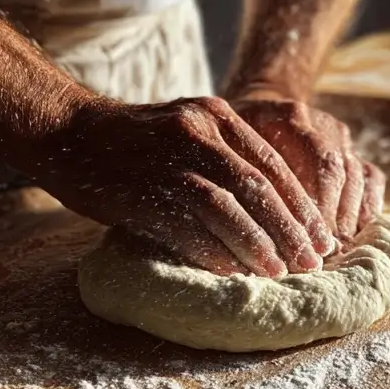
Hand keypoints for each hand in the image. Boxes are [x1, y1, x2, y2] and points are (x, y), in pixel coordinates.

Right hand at [38, 95, 335, 277]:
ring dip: (259, 244)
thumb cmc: (131, 142)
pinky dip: (214, 251)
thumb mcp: (184, 129)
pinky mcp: (143, 189)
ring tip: (279, 273)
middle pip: (259, 187)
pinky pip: (188, 226)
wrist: (68, 133)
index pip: (272, 165)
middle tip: (313, 262)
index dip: (301, 206)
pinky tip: (231, 271)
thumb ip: (223, 156)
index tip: (321, 237)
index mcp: (214, 115)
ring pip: (229, 206)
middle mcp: (198, 131)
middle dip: (291, 230)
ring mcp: (169, 158)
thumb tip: (269, 210)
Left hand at [229, 93, 384, 241]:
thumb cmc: (235, 134)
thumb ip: (238, 171)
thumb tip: (243, 217)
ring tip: (336, 247)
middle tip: (319, 250)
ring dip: (346, 216)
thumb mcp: (226, 142)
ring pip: (356, 176)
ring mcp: (340, 136)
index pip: (311, 159)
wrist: (262, 106)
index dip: (311, 202)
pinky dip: (366, 205)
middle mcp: (319, 122)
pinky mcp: (352, 150)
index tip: (300, 237)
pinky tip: (356, 231)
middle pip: (334, 171)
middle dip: (328, 215)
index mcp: (287, 115)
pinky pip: (371, 177)